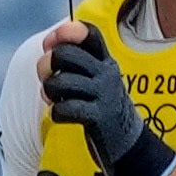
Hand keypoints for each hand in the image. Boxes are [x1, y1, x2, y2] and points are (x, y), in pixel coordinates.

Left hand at [42, 21, 175, 175]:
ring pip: (58, 82)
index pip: (89, 33)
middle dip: (46, 65)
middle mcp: (106, 73)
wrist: (129, 143)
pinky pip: (64, 108)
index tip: (51, 44)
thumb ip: (74, 61)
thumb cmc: (103, 106)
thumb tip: (49, 45)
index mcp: (105, 60)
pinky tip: (62, 115)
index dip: (65, 32)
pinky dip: (57, 113)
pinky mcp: (98, 117)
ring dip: (49, 91)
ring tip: (55, 99)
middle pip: (64, 54)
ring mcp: (103, 95)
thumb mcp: (96, 78)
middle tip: (48, 78)